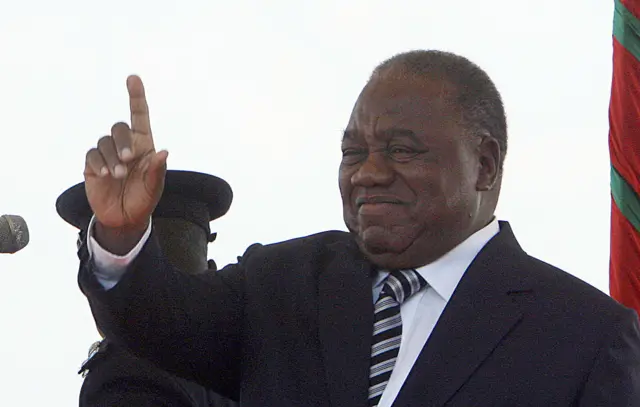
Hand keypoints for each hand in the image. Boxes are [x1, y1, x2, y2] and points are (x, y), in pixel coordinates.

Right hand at [84, 75, 167, 251]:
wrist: (124, 218)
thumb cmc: (144, 199)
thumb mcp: (155, 188)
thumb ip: (158, 171)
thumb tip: (164, 152)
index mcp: (144, 145)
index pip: (140, 116)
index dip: (136, 96)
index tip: (133, 79)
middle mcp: (126, 145)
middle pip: (120, 128)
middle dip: (123, 141)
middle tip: (129, 159)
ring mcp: (108, 154)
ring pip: (104, 141)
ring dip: (112, 157)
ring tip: (119, 176)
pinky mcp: (93, 165)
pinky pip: (92, 155)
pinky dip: (99, 164)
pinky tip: (105, 176)